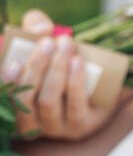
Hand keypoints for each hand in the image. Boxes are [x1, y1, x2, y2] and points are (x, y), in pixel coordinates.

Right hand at [2, 10, 120, 140]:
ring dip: (56, 71)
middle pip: (25, 100)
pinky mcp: (80, 127)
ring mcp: (55, 128)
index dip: (6, 81)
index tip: (14, 62)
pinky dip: (74, 83)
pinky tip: (76, 62)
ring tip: (65, 45)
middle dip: (35, 68)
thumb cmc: (62, 62)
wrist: (100, 86)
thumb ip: (36, 27)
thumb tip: (40, 27)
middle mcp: (29, 123)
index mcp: (13, 105)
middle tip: (47, 43)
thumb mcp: (45, 43)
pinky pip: (75, 107)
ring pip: (48, 102)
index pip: (4, 96)